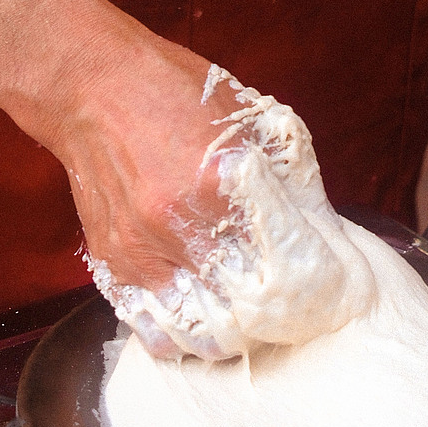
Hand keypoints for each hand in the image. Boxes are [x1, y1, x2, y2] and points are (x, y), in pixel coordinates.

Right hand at [0, 0, 374, 359]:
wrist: (93, 88)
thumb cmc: (179, 95)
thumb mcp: (252, 116)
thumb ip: (289, 175)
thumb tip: (325, 234)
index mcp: (223, 179)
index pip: (285, 263)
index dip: (316, 286)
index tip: (333, 292)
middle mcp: (179, 222)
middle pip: (246, 309)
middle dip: (278, 318)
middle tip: (295, 313)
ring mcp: (141, 249)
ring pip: (201, 332)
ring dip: (232, 335)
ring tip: (250, 321)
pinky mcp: (113, 264)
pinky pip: (152, 329)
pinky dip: (183, 338)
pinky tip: (203, 322)